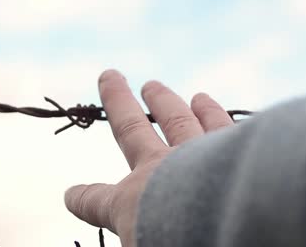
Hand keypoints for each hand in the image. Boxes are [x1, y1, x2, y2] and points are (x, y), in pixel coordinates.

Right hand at [64, 69, 232, 245]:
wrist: (235, 232)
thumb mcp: (141, 246)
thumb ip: (131, 238)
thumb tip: (98, 218)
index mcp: (132, 205)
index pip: (95, 201)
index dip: (81, 198)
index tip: (71, 195)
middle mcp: (159, 171)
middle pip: (131, 129)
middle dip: (119, 101)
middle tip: (111, 75)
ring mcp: (197, 155)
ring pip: (178, 118)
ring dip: (166, 101)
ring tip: (158, 87)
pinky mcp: (234, 150)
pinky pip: (221, 126)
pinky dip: (214, 114)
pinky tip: (210, 103)